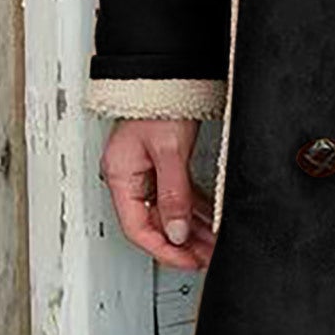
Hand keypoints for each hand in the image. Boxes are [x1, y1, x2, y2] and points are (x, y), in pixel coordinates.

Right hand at [99, 118, 215, 270]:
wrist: (167, 72)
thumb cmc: (159, 103)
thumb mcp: (169, 151)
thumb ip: (174, 193)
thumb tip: (176, 233)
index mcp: (121, 176)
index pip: (138, 227)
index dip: (162, 249)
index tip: (187, 261)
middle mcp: (132, 177)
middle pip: (155, 222)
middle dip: (181, 243)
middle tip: (207, 258)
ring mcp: (147, 171)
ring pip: (169, 211)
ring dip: (191, 228)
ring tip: (213, 244)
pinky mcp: (163, 163)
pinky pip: (178, 194)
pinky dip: (194, 208)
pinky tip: (210, 220)